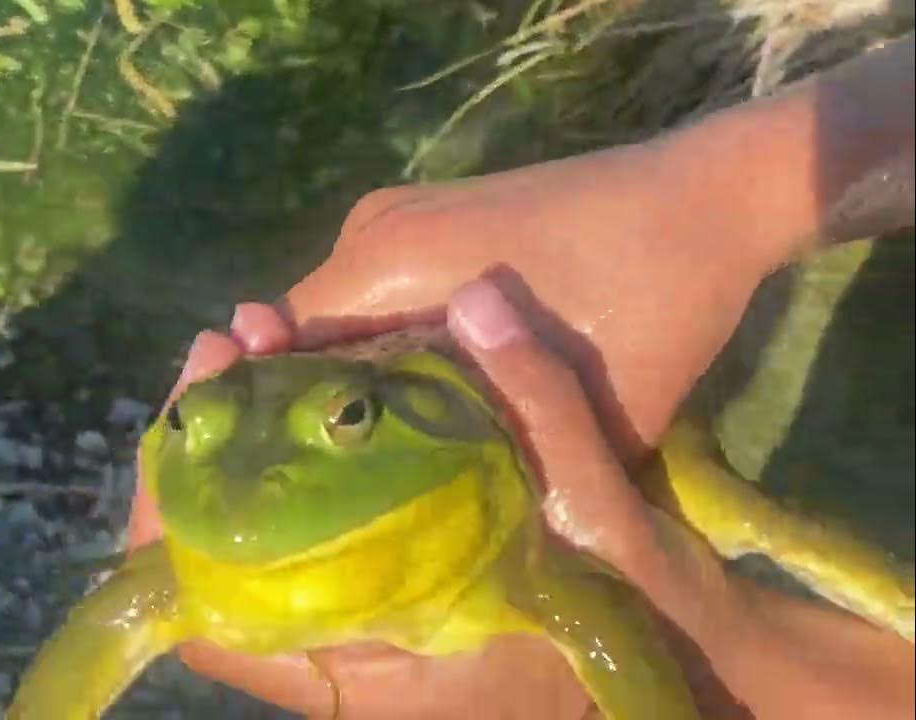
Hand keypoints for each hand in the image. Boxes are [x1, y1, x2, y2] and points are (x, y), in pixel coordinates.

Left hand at [129, 286, 913, 718]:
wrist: (696, 637)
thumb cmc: (651, 595)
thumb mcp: (607, 511)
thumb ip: (545, 412)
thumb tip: (478, 304)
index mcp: (392, 673)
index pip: (232, 636)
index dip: (180, 544)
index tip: (180, 437)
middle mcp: (363, 659)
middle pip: (224, 576)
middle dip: (204, 459)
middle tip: (217, 350)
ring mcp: (373, 620)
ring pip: (257, 542)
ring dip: (240, 440)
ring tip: (244, 339)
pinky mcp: (392, 579)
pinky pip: (302, 521)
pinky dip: (285, 448)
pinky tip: (291, 369)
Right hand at [270, 138, 768, 464]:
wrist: (707, 199)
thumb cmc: (650, 300)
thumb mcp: (584, 410)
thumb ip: (507, 468)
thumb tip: (435, 536)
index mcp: (385, 267)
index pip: (277, 352)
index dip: (271, 426)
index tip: (285, 495)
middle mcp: (369, 232)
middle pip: (299, 338)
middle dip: (309, 414)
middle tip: (326, 500)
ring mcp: (396, 217)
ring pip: (334, 320)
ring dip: (345, 384)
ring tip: (364, 466)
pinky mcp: (428, 218)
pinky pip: (370, 297)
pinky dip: (377, 350)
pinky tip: (407, 409)